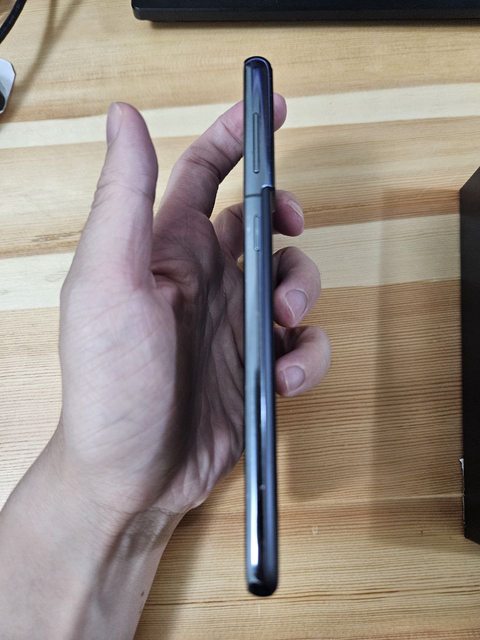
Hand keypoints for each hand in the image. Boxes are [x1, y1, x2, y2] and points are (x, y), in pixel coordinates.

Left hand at [54, 98, 330, 523]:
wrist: (133, 476)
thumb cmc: (111, 384)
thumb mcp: (109, 282)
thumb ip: (124, 199)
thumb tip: (125, 118)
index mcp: (166, 252)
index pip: (203, 175)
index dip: (237, 136)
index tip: (272, 112)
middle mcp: (204, 281)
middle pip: (261, 223)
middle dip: (286, 217)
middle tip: (293, 227)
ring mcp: (233, 324)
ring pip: (292, 279)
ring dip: (302, 290)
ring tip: (278, 321)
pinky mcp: (257, 366)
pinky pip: (301, 343)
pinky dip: (306, 353)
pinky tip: (282, 376)